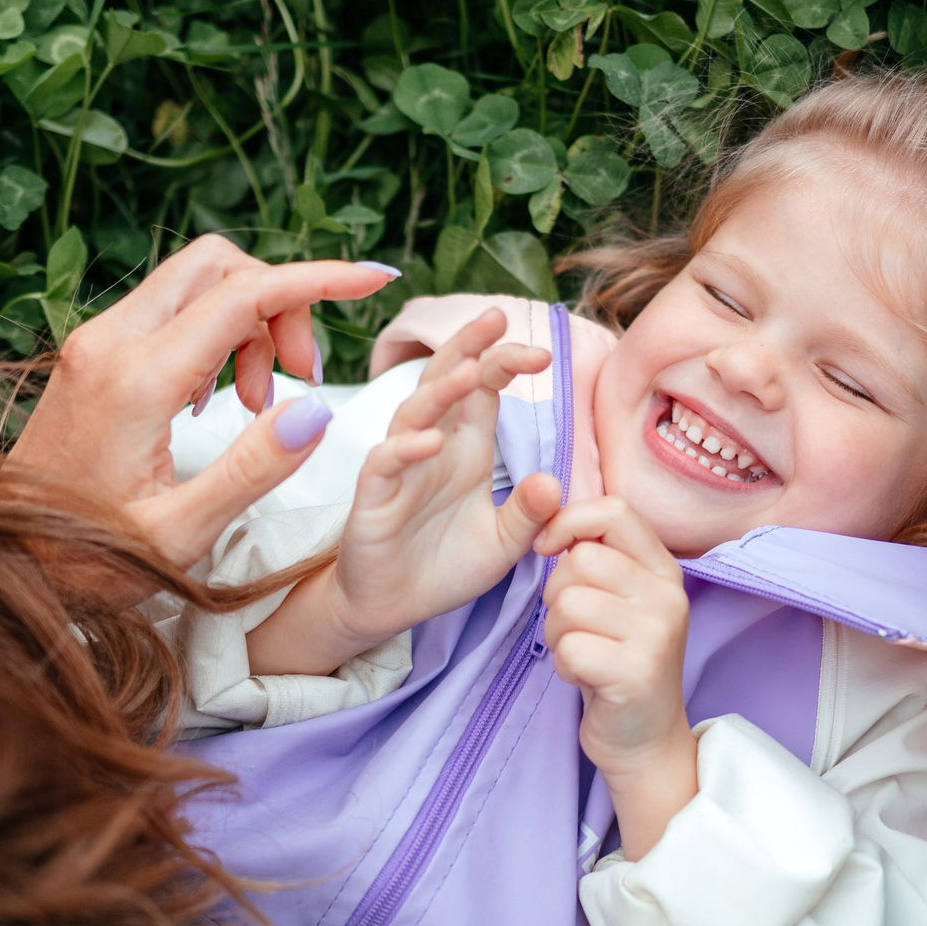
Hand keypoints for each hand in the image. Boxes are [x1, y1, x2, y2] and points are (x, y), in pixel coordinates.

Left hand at [9, 236, 397, 569]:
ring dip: (248, 323)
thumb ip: (250, 470)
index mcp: (137, 381)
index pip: (243, 295)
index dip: (318, 279)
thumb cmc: (87, 563)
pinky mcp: (92, 356)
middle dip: (280, 303)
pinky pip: (169, 313)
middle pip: (218, 266)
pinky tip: (220, 402)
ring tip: (261, 403)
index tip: (374, 278)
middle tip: (301, 378)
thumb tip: (315, 410)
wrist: (6, 563)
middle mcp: (109, 343)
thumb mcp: (180, 535)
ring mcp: (95, 344)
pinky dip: (215, 336)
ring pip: (195, 284)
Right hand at [247, 309, 559, 674]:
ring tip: (469, 371)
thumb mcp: (504, 543)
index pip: (484, 389)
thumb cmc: (444, 567)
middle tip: (495, 316)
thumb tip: (553, 481)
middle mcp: (432, 447)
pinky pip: (385, 464)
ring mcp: (400, 469)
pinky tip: (431, 441)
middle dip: (469, 347)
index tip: (544, 353)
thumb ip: (529, 513)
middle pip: (446, 381)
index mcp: (466, 448)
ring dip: (440, 390)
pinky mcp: (373, 500)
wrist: (392, 609)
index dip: (505, 363)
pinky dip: (405, 449)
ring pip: (414, 413)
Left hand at [533, 496, 694, 856]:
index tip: (548, 547)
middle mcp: (667, 596)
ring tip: (581, 654)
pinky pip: (569, 647)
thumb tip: (547, 520)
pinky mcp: (637, 673)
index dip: (569, 521)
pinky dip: (564, 665)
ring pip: (568, 603)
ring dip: (557, 633)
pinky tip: (586, 678)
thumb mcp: (620, 601)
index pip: (615, 510)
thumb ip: (598, 558)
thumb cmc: (617, 662)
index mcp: (663, 570)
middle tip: (576, 628)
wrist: (644, 740)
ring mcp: (657, 634)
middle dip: (556, 594)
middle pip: (580, 560)